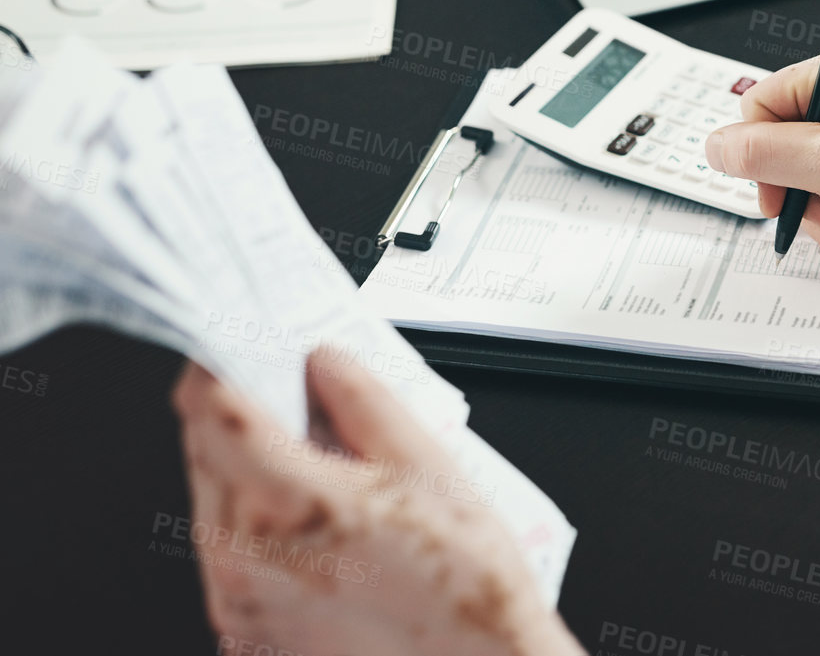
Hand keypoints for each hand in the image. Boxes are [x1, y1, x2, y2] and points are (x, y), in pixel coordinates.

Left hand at [171, 348, 583, 655]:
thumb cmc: (464, 586)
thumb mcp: (428, 466)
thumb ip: (363, 401)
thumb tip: (323, 362)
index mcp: (287, 505)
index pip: (210, 409)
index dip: (219, 364)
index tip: (238, 345)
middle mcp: (242, 558)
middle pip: (203, 452)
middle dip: (243, 414)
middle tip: (299, 401)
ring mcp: (237, 603)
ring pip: (212, 504)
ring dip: (249, 470)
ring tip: (327, 470)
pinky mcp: (244, 633)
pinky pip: (228, 557)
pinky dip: (259, 526)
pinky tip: (323, 528)